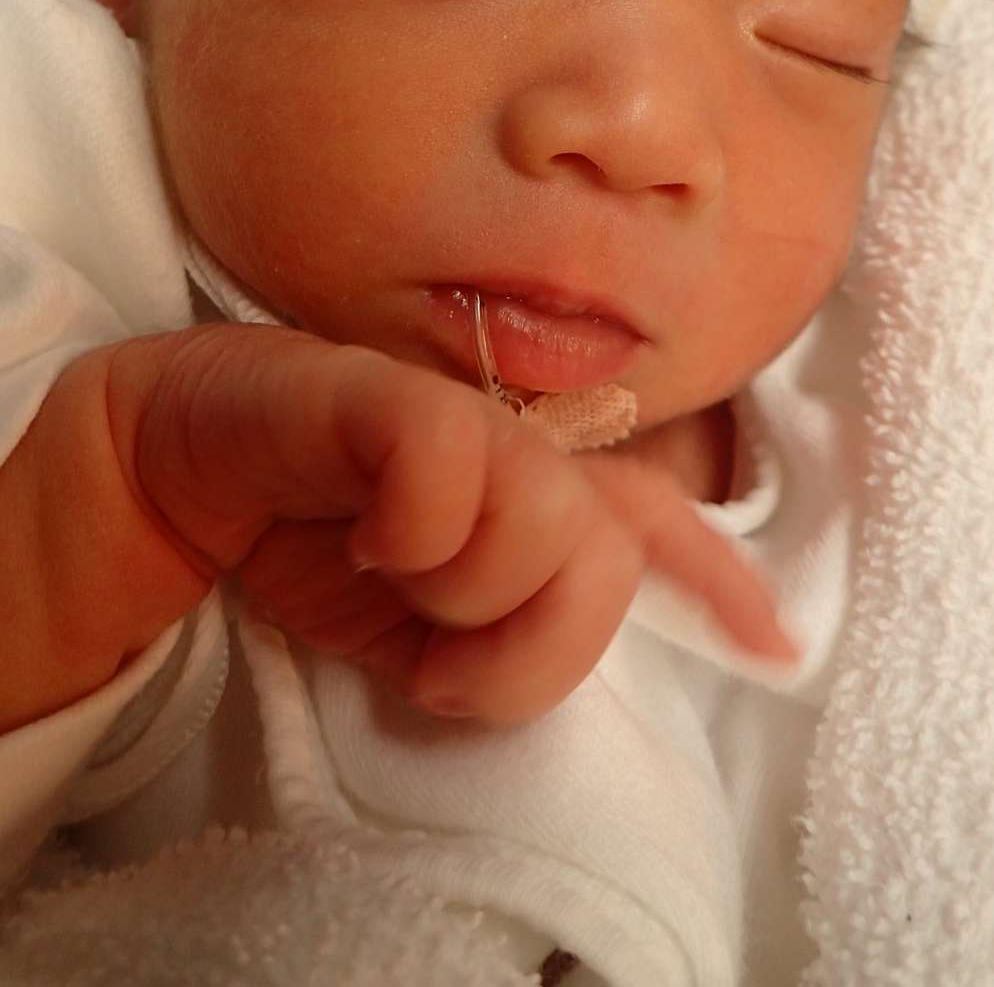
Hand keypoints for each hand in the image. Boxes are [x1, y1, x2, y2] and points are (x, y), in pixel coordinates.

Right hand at [9, 323, 794, 732]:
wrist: (177, 474)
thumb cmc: (313, 539)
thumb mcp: (425, 621)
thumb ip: (511, 625)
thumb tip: (589, 634)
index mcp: (533, 487)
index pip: (653, 522)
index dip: (719, 577)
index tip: (777, 643)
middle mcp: (514, 437)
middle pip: (606, 552)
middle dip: (526, 637)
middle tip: (438, 636)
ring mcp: (453, 403)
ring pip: (548, 517)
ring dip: (459, 590)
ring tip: (396, 574)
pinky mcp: (382, 388)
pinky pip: (452, 466)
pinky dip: (416, 534)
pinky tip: (371, 534)